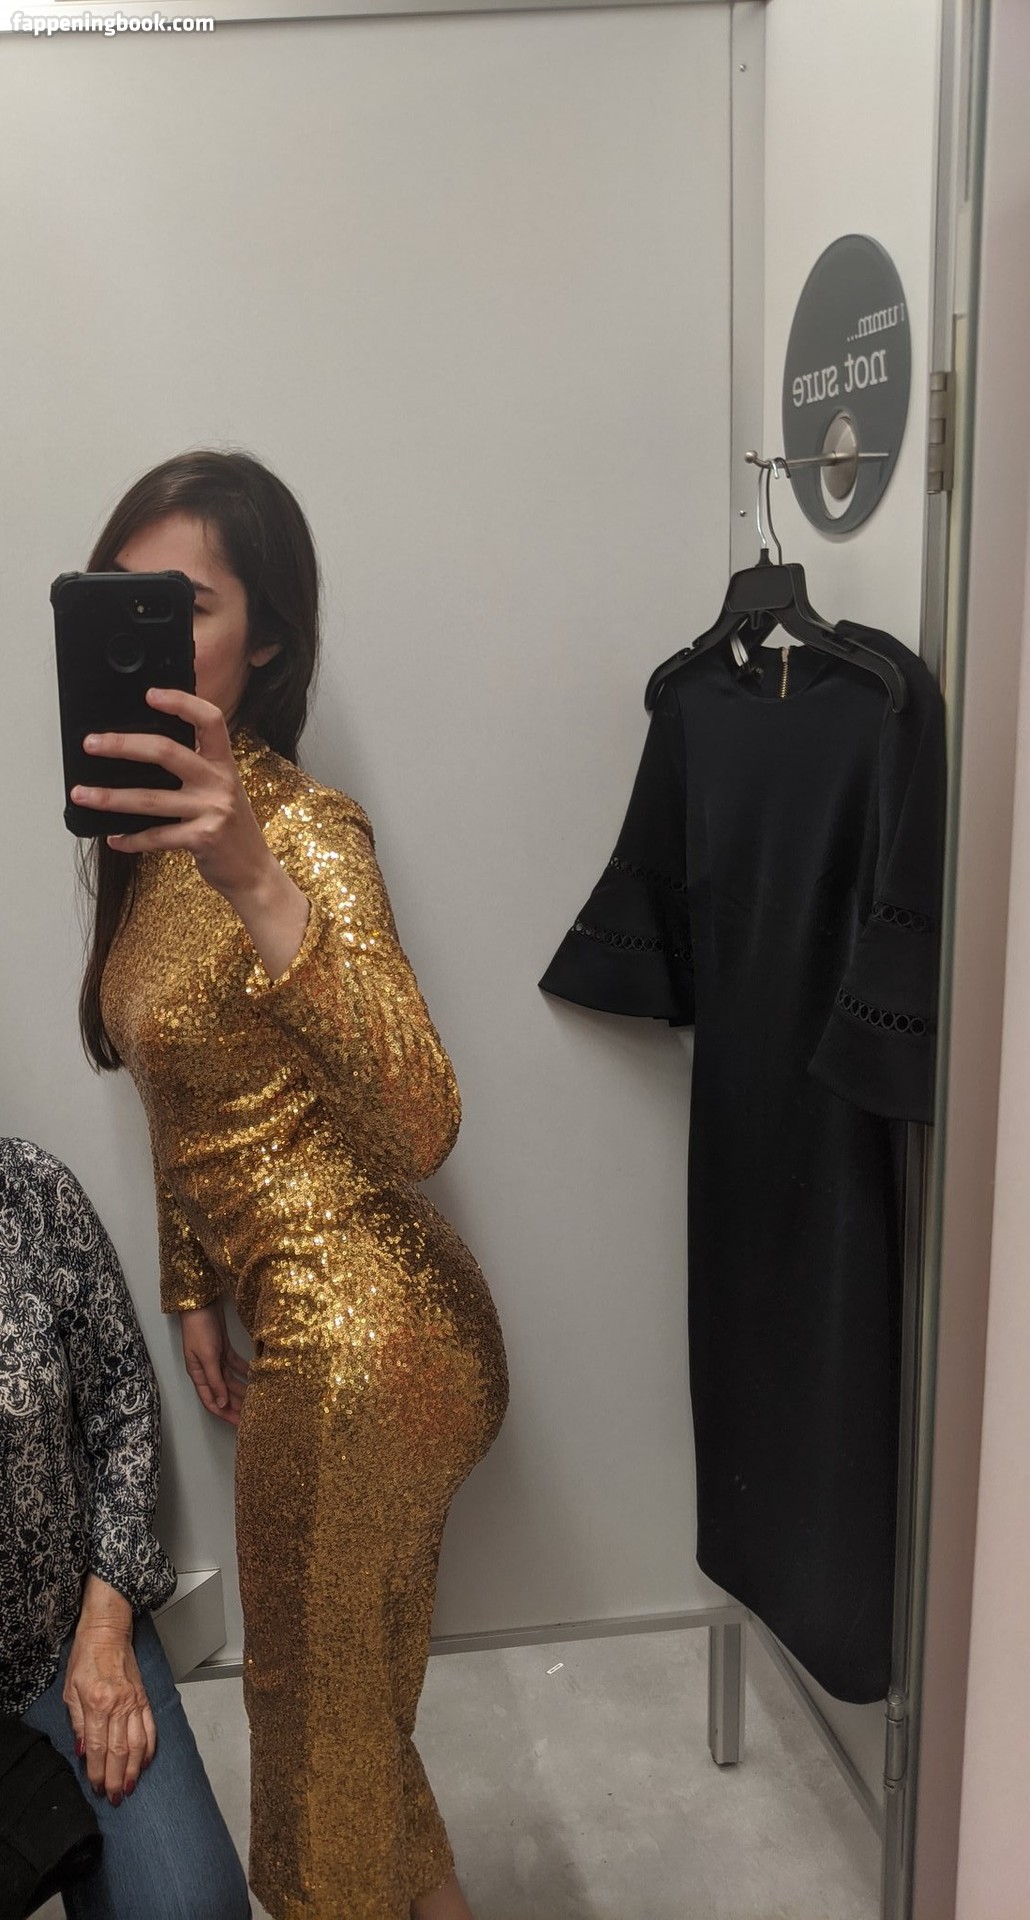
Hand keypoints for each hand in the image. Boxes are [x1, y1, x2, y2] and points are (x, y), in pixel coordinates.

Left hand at [64, 1584, 155, 1805]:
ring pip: (138, 1744)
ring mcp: (135, 1702)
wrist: (108, 1632)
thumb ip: (76, 1721)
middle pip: (119, 1751)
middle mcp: (119, 1705)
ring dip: (135, 1769)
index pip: (97, 1747)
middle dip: (117, 1778)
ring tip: (130, 1787)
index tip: (97, 1788)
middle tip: (115, 1798)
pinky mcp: (144, 1698)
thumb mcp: (70, 1690)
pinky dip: (150, 1747)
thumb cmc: (85, 1657)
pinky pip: (150, 1727)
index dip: (97, 1772)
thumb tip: (81, 1750)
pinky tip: (147, 1762)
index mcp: (97, 1703)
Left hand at [70, 690, 276, 901]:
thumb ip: (195, 770)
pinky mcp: (202, 838)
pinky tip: (114, 838)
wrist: (253, 870)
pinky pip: (156, 836)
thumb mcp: (222, 790)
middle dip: (123, 745)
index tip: (150, 694)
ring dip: (111, 797)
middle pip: (166, 751)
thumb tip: (144, 754)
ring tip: (83, 794)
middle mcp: (219, 781)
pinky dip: (131, 838)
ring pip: (150, 798)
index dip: (181, 702)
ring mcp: (212, 810)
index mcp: (224, 763)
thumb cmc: (231, 828)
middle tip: (91, 744)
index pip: (210, 720)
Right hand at [181, 1298, 249, 1424]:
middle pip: (223, 1393)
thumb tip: (221, 1404)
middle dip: (237, 1405)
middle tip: (254, 1416)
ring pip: (231, 1380)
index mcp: (198, 1375)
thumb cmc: (199, 1329)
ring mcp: (216, 1359)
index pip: (211, 1402)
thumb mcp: (206, 1356)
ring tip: (258, 1399)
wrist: (201, 1303)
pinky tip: (257, 1377)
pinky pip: (236, 1365)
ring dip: (243, 1390)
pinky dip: (245, 1372)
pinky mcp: (224, 1348)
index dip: (225, 1414)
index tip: (239, 1426)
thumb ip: (215, 1380)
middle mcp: (207, 1370)